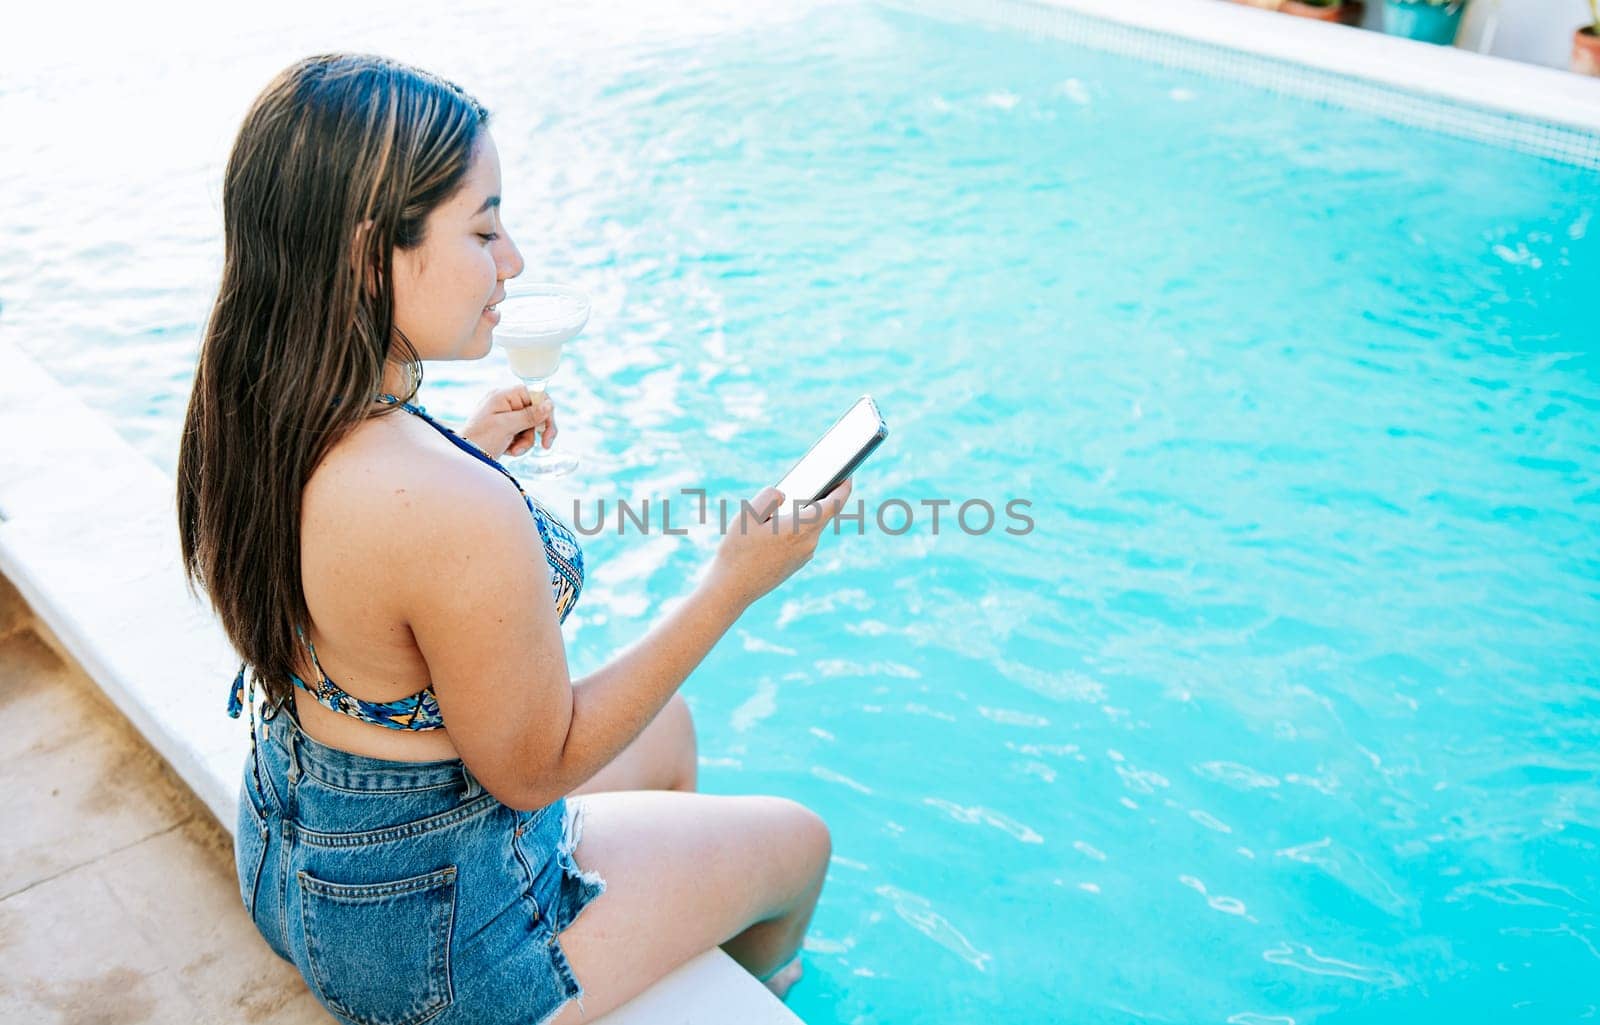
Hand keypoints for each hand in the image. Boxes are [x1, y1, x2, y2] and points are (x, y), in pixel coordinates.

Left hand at [462, 385, 556, 458]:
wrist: (464, 456)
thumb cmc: (479, 439)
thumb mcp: (506, 426)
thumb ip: (529, 415)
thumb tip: (550, 405)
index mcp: (503, 396)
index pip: (534, 394)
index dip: (545, 410)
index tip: (548, 428)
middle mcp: (505, 403)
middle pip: (535, 412)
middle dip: (537, 431)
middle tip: (545, 446)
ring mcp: (505, 416)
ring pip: (530, 426)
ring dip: (526, 441)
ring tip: (514, 450)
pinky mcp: (505, 429)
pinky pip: (522, 435)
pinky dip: (520, 445)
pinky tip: (510, 451)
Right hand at [708, 477, 853, 608]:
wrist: (732, 588)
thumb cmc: (738, 551)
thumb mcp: (748, 514)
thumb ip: (770, 496)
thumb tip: (783, 495)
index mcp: (800, 529)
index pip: (834, 505)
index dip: (844, 488)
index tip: (848, 475)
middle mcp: (808, 544)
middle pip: (822, 515)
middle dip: (819, 498)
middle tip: (814, 480)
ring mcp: (804, 556)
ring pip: (810, 527)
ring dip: (802, 515)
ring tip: (787, 502)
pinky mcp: (796, 564)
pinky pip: (802, 539)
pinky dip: (795, 528)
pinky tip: (779, 525)